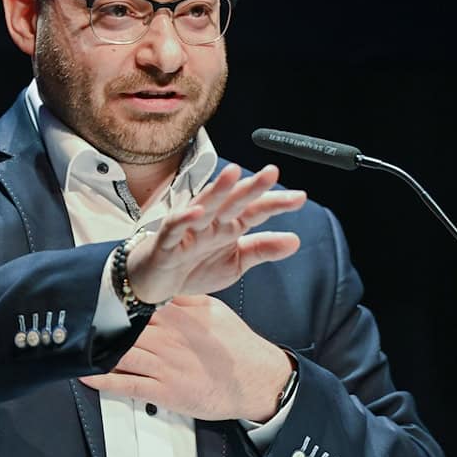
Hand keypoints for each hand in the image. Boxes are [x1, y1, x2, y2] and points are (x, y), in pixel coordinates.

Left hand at [79, 295, 293, 421]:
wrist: (255, 379)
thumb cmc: (237, 347)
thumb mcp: (214, 310)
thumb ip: (187, 298)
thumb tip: (166, 285)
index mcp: (178, 317)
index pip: (139, 303)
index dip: (115, 299)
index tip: (96, 294)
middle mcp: (167, 338)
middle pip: (123, 327)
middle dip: (99, 323)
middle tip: (76, 318)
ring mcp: (163, 365)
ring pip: (120, 354)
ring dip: (96, 350)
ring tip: (72, 345)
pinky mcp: (164, 391)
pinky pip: (126, 385)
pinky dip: (102, 380)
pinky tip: (86, 374)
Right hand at [127, 163, 305, 302]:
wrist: (156, 284)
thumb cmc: (193, 266)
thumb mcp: (235, 262)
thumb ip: (263, 249)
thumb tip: (296, 240)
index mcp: (228, 225)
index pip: (255, 209)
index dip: (276, 203)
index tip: (300, 197)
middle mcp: (211, 222)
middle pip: (233, 201)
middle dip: (251, 187)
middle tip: (271, 172)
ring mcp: (188, 229)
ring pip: (205, 206)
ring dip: (218, 190)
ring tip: (233, 174)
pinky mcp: (167, 243)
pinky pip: (175, 228)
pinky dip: (185, 219)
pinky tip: (198, 212)